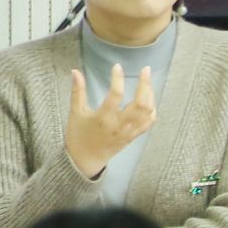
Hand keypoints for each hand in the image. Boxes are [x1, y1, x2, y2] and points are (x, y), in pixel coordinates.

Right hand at [64, 64, 156, 179]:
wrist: (84, 160)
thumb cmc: (78, 136)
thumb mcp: (75, 112)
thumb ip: (77, 91)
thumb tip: (75, 71)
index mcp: (103, 118)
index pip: (115, 94)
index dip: (117, 78)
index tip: (117, 66)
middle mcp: (119, 125)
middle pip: (140, 103)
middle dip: (145, 84)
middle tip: (145, 70)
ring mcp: (128, 132)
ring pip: (147, 112)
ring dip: (150, 95)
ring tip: (147, 82)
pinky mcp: (132, 137)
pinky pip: (148, 123)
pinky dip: (152, 110)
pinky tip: (149, 99)